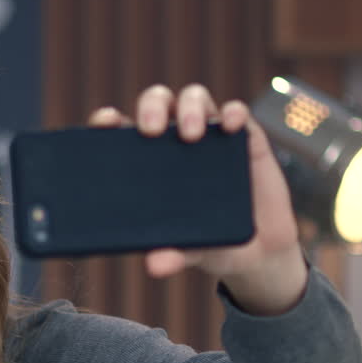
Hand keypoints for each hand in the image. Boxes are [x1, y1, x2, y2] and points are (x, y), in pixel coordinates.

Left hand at [88, 84, 307, 315]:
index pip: (122, 130)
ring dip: (190, 107)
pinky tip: (229, 125)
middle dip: (151, 107)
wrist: (257, 254)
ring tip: (191, 135)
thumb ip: (171, 255)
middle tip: (151, 131)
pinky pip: (237, 112)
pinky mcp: (245, 138)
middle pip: (157, 103)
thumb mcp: (188, 253)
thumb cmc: (210, 245)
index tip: (103, 123)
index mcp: (149, 163)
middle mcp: (176, 141)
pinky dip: (233, 113)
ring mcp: (211, 136)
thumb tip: (154, 265)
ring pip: (194, 98)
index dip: (108, 120)